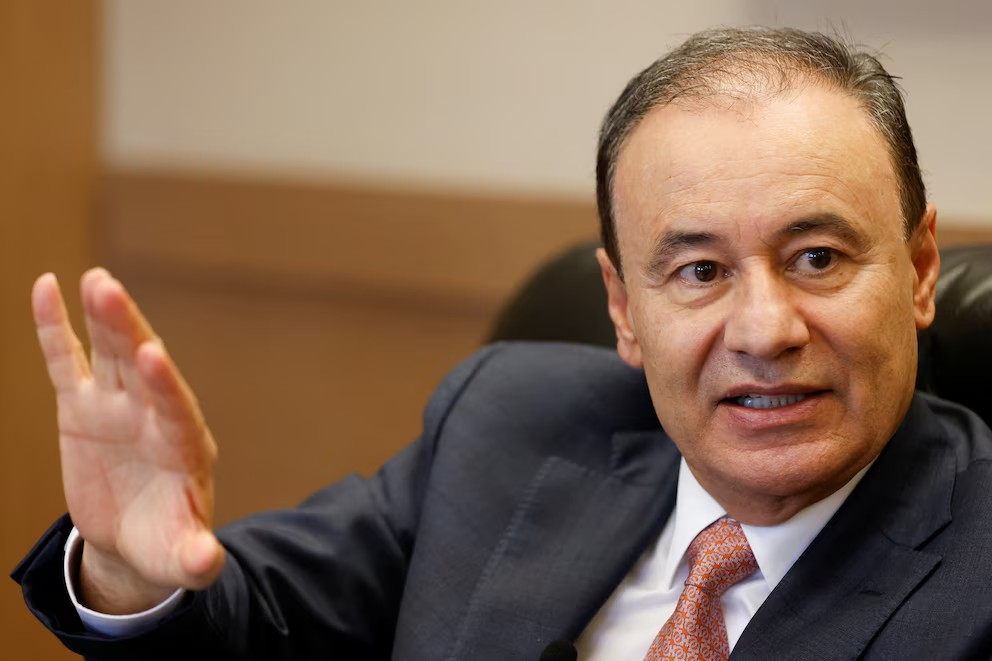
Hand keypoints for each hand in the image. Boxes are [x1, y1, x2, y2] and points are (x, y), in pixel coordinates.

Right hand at [33, 268, 224, 612]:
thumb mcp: (183, 558)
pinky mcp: (83, 406)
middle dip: (128, 330)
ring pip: (110, 353)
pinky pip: (67, 361)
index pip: (176, 408)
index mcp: (186, 446)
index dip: (164, 383)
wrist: (137, 538)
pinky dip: (57, 327)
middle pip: (141, 367)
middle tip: (109, 291)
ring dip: (103, 317)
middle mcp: (155, 415)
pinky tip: (47, 286)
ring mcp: (118, 406)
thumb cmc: (167, 545)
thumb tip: (206, 564)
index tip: (151, 355)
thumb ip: (196, 558)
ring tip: (95, 280)